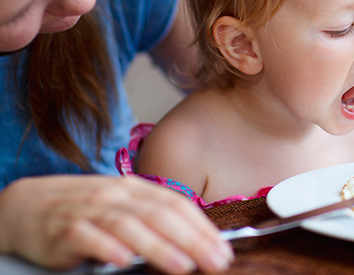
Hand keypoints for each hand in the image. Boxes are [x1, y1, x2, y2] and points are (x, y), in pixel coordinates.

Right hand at [0, 175, 232, 273]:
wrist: (28, 204)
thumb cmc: (85, 208)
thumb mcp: (122, 205)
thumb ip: (152, 218)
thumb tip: (192, 241)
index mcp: (135, 188)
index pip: (176, 203)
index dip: (201, 226)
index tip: (223, 249)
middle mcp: (116, 194)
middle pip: (160, 215)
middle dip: (192, 239)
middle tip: (215, 262)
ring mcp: (90, 209)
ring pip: (129, 225)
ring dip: (158, 247)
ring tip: (182, 266)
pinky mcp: (64, 229)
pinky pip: (88, 236)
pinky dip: (107, 248)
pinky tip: (124, 261)